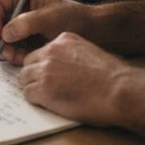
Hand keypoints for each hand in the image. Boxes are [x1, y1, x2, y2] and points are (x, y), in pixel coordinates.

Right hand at [0, 0, 91, 64]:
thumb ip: (27, 23)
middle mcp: (14, 6)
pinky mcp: (19, 37)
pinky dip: (13, 55)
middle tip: (7, 52)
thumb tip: (6, 33)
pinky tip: (25, 57)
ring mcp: (15, 22)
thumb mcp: (51, 18)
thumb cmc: (73, 18)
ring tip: (20, 57)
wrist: (88, 31)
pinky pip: (6, 47)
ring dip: (5, 49)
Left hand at [17, 33, 144, 143]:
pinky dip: (37, 101)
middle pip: (28, 63)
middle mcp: (51, 51)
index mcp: (64, 40)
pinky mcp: (42, 89)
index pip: (42, 51)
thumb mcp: (91, 54)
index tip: (50, 76)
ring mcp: (45, 69)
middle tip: (46, 88)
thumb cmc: (113, 78)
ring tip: (50, 98)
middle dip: (35, 76)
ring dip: (34, 88)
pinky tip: (52, 104)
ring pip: (24, 78)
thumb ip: (72, 56)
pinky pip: (28, 94)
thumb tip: (63, 68)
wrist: (119, 90)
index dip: (44, 66)